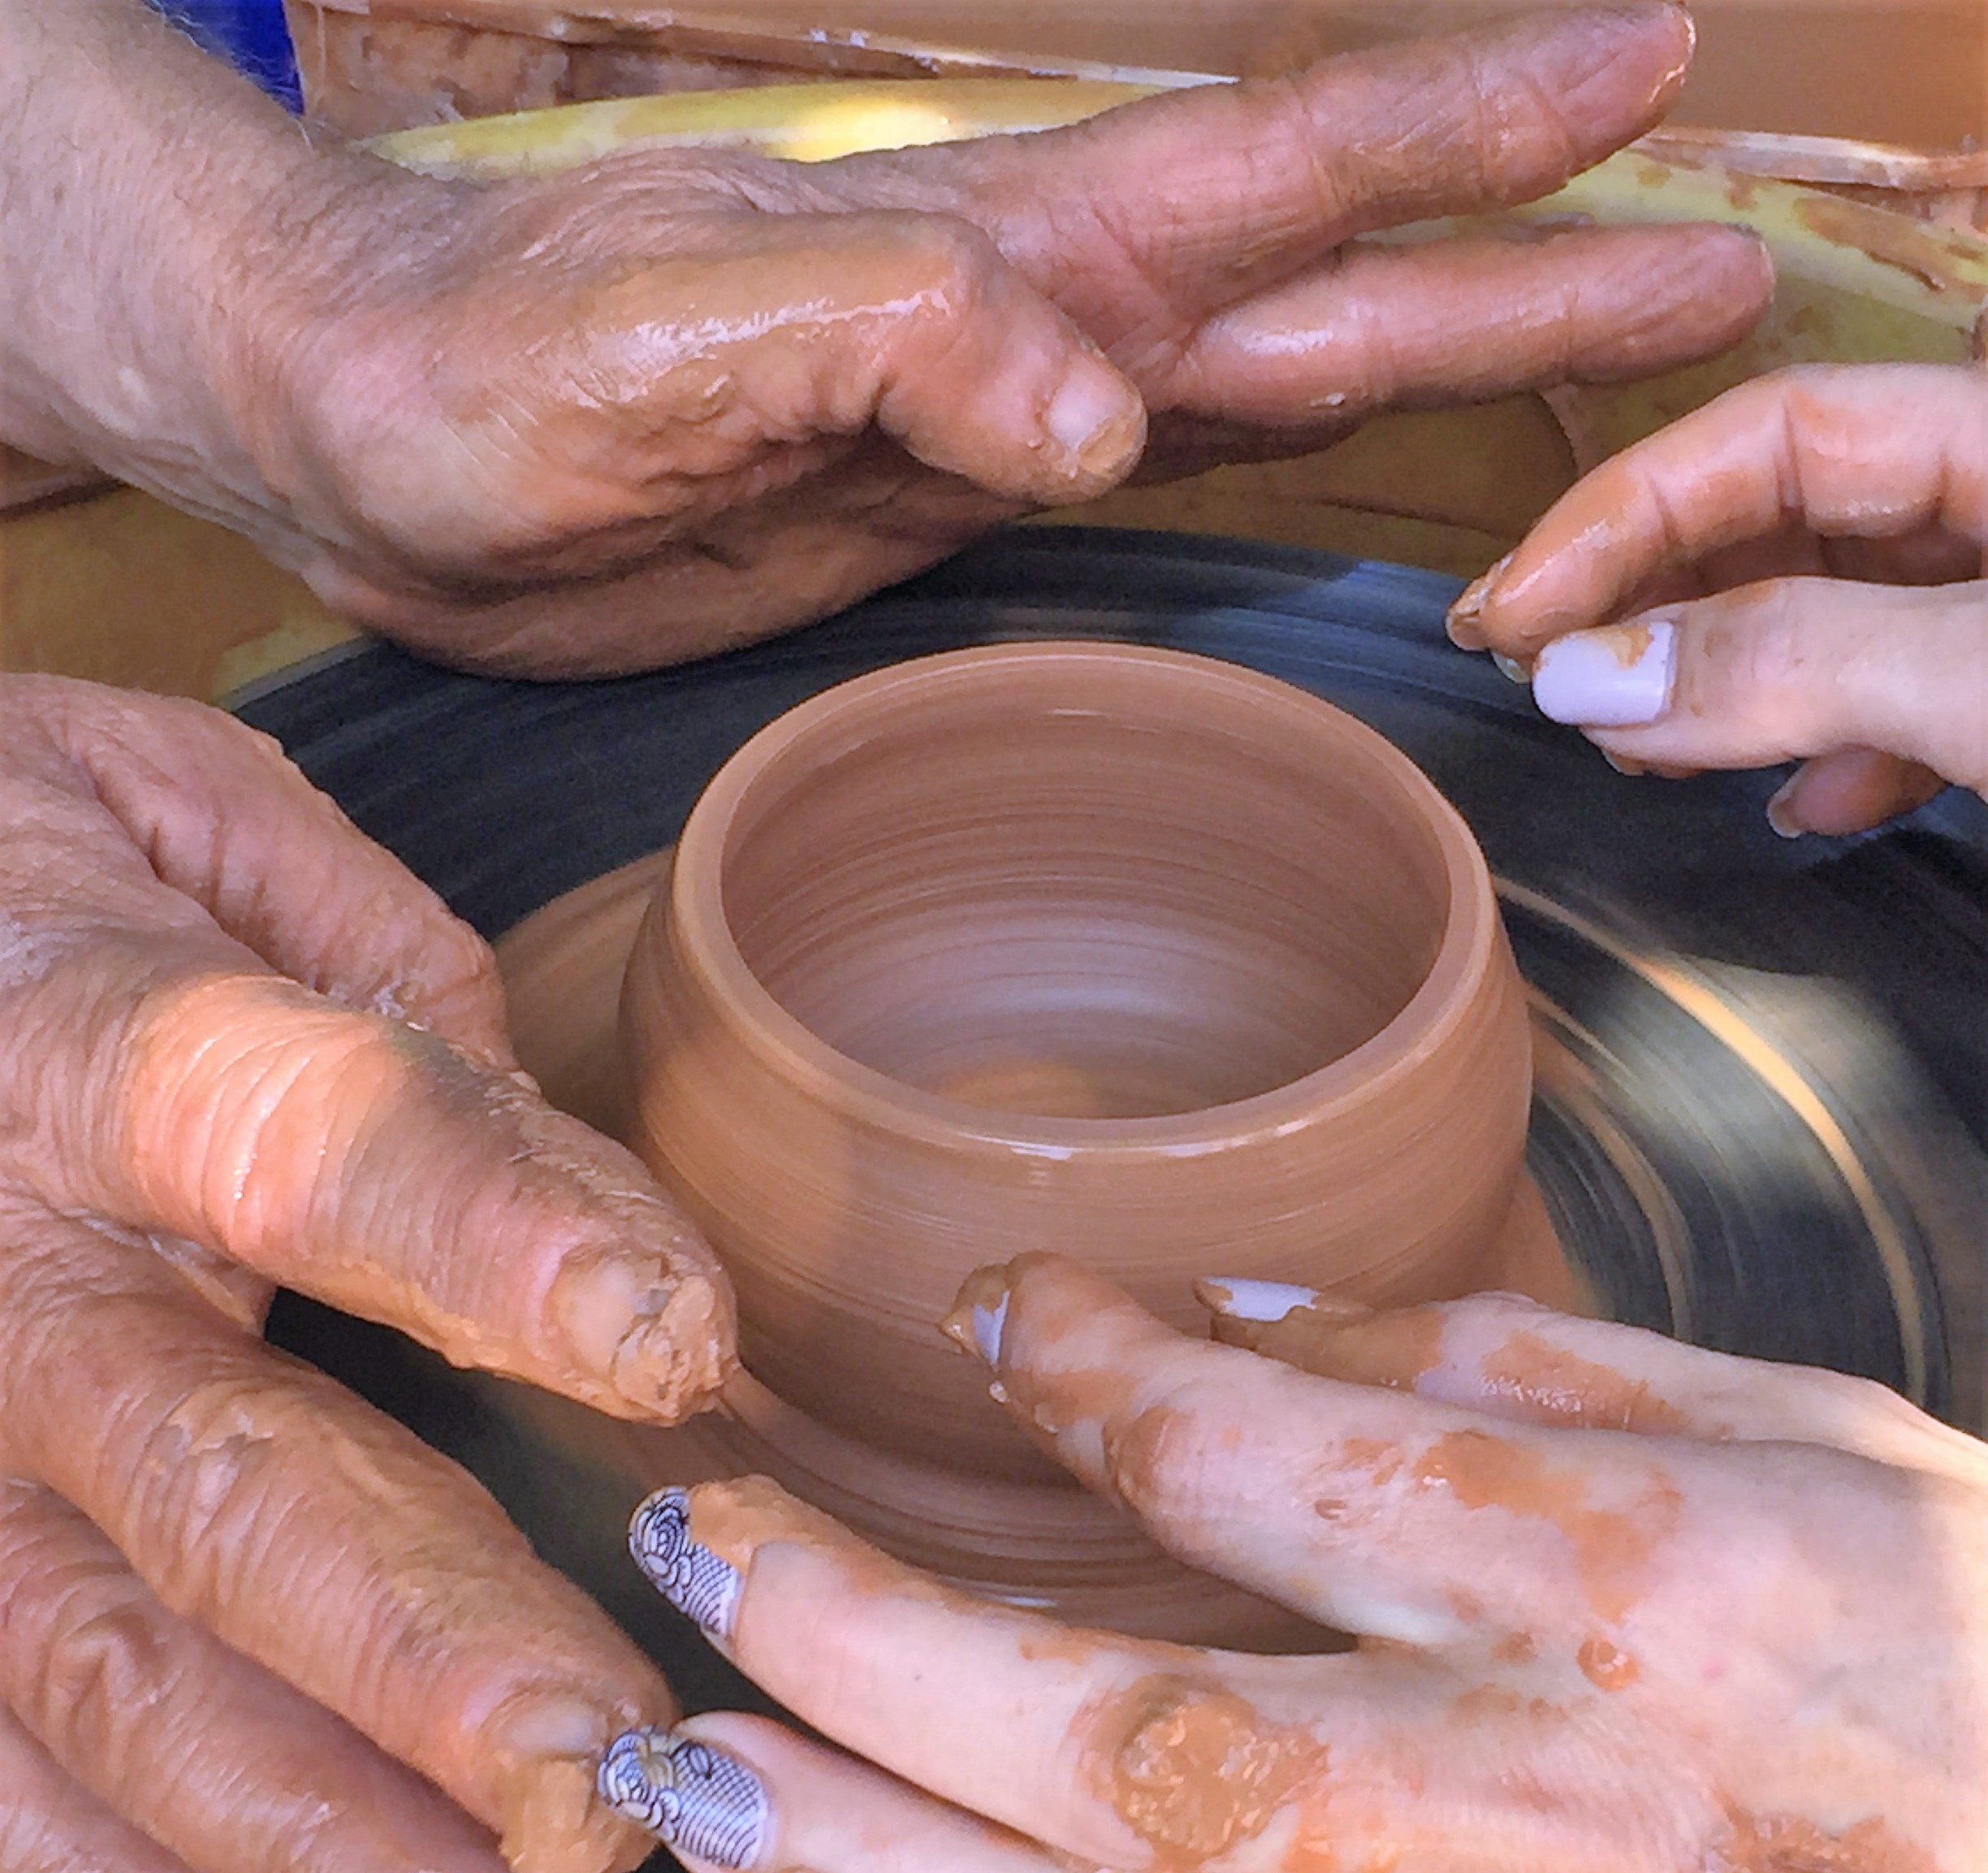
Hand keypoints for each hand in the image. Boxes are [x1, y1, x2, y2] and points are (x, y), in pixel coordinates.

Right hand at [0, 677, 733, 1872]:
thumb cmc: (28, 849)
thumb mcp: (209, 837)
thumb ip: (405, 1016)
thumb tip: (606, 1241)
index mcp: (84, 1034)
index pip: (300, 1133)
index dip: (488, 1238)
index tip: (667, 1349)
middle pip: (202, 1481)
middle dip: (414, 1653)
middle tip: (601, 1773)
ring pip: (77, 1673)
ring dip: (293, 1828)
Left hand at [4, 2, 1771, 676]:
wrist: (369, 439)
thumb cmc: (477, 364)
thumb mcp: (671, 340)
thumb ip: (890, 343)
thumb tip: (1097, 411)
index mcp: (990, 253)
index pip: (1275, 173)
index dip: (1459, 134)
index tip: (1638, 82)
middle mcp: (1024, 327)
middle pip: (1325, 283)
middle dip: (1522, 264)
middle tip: (1708, 260)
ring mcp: (991, 419)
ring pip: (1263, 385)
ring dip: (1431, 363)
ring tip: (1588, 356)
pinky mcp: (934, 508)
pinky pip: (1146, 489)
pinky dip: (1262, 481)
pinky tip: (1336, 477)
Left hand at [601, 1254, 1987, 1872]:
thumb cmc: (1963, 1634)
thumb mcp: (1793, 1421)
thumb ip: (1502, 1359)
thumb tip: (1231, 1312)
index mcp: (1632, 1585)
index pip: (1270, 1462)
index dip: (1092, 1373)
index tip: (1001, 1317)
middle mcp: (1547, 1812)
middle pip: (1132, 1743)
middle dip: (871, 1641)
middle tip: (701, 1532)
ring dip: (869, 1860)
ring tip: (685, 1764)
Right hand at [1448, 363, 1987, 834]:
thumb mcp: (1980, 678)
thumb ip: (1797, 659)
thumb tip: (1583, 677)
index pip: (1775, 428)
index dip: (1625, 510)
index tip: (1513, 615)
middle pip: (1789, 520)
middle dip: (1649, 598)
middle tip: (1532, 673)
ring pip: (1835, 621)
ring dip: (1718, 686)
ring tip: (1634, 749)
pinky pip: (1904, 708)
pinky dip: (1828, 752)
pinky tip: (1797, 806)